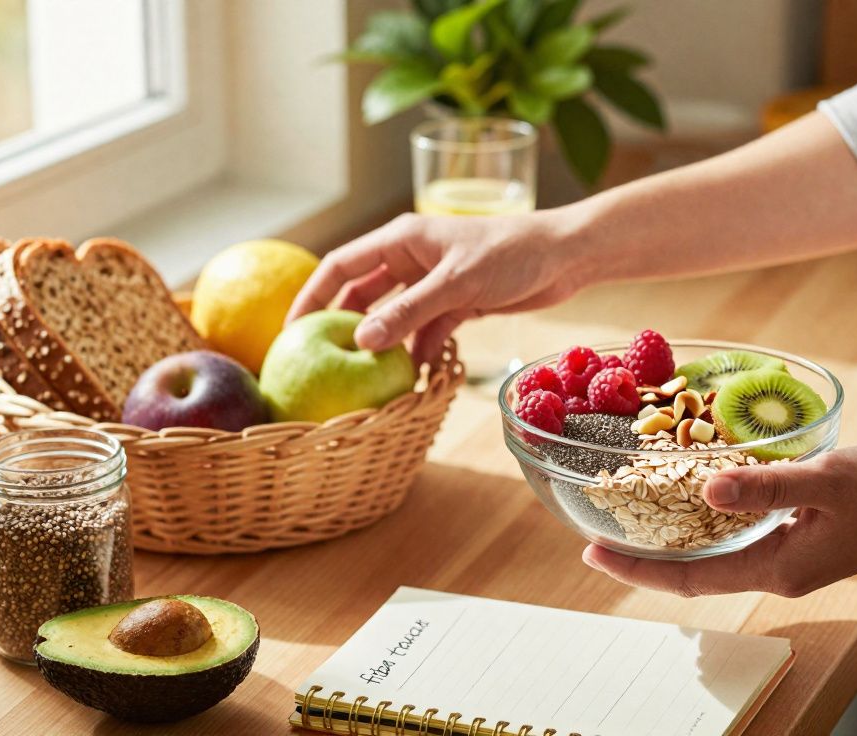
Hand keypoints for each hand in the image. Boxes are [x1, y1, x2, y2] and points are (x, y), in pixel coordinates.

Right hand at [286, 211, 585, 364]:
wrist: (565, 256)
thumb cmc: (511, 253)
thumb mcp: (455, 284)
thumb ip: (409, 311)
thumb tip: (361, 341)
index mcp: (401, 239)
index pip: (340, 265)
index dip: (312, 296)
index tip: (290, 331)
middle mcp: (412, 259)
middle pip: (363, 295)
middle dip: (345, 328)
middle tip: (322, 365)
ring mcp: (434, 283)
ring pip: (396, 318)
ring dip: (385, 346)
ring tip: (366, 380)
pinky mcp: (459, 304)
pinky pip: (427, 331)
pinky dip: (419, 352)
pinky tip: (411, 379)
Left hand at [582, 445, 856, 597]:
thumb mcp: (825, 480)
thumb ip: (765, 486)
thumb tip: (705, 487)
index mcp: (778, 567)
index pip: (689, 578)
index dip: (637, 569)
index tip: (593, 552)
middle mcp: (779, 570)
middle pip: (695, 572)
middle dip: (645, 558)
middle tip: (600, 533)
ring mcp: (792, 558)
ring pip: (717, 556)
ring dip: (675, 540)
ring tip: (635, 517)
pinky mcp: (804, 539)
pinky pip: (741, 539)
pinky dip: (709, 523)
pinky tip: (697, 497)